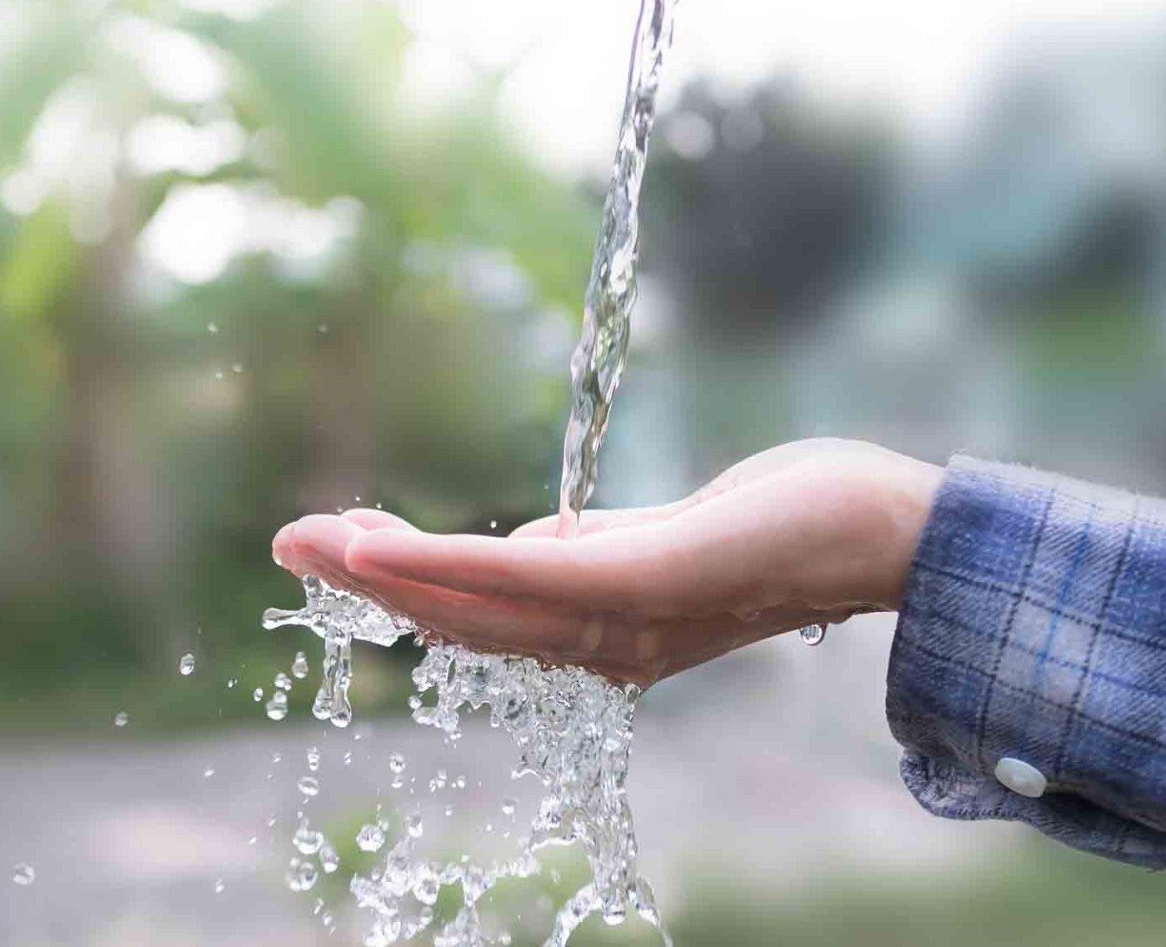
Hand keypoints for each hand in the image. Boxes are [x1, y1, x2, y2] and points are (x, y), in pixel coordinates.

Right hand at [271, 439, 940, 686]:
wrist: (877, 529)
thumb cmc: (780, 525)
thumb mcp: (662, 538)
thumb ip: (591, 551)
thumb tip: (528, 546)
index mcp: (602, 629)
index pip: (483, 613)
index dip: (405, 585)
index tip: (342, 546)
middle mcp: (600, 639)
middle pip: (460, 615)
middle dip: (366, 579)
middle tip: (288, 544)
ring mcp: (616, 615)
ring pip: (472, 600)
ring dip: (381, 568)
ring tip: (311, 541)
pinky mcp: (636, 580)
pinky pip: (517, 577)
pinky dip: (438, 563)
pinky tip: (379, 543)